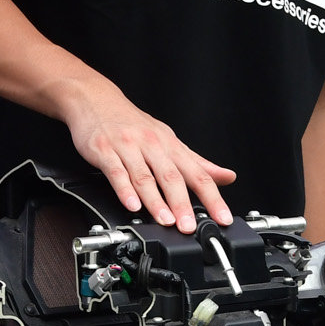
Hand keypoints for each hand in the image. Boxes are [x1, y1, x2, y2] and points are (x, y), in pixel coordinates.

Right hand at [60, 82, 235, 233]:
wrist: (97, 98)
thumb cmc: (133, 123)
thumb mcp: (169, 139)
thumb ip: (197, 163)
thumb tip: (227, 176)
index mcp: (170, 145)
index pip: (198, 174)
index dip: (213, 197)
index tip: (222, 217)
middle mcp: (152, 145)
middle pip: (172, 177)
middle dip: (183, 204)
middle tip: (189, 226)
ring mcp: (128, 147)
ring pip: (145, 177)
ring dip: (156, 201)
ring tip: (165, 220)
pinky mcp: (104, 150)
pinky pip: (116, 172)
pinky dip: (125, 190)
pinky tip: (132, 204)